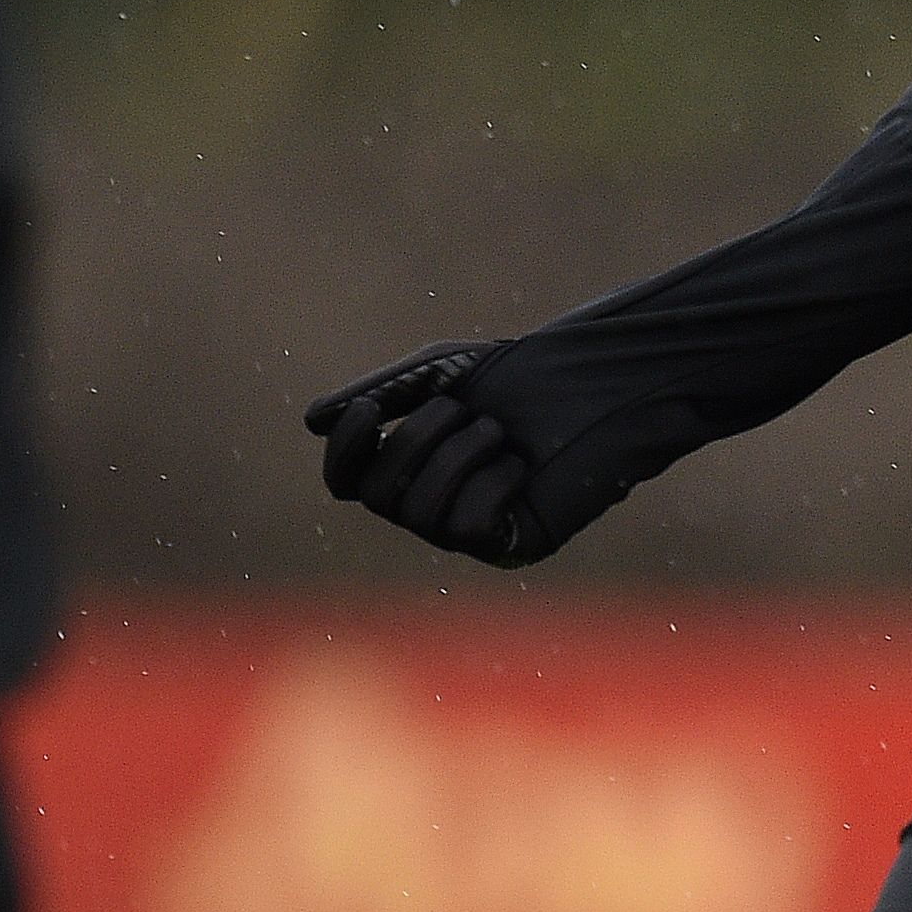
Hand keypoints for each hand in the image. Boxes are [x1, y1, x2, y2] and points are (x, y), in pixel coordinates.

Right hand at [305, 338, 548, 567]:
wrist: (599, 382)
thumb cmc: (524, 375)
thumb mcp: (445, 370)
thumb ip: (384, 391)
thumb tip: (312, 422)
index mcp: (412, 465)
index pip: (349, 481)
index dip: (344, 454)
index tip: (367, 412)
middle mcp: (433, 503)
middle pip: (377, 495)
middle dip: (415, 442)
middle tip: (465, 409)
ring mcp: (471, 527)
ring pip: (419, 515)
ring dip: (456, 459)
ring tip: (498, 431)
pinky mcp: (512, 541)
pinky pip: (467, 529)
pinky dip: (489, 486)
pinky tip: (520, 465)